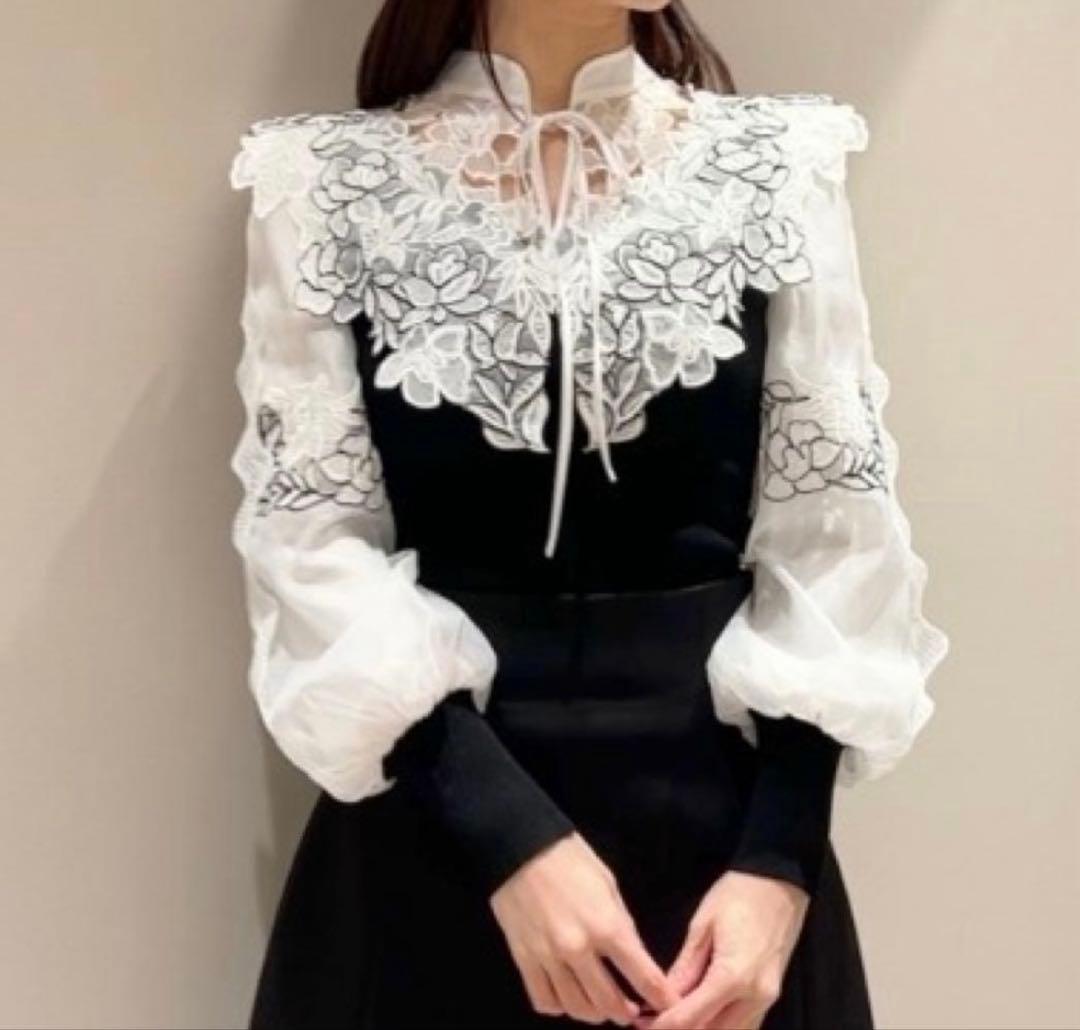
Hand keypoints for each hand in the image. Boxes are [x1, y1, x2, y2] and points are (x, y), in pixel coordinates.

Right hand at [490, 831, 681, 1025]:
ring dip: (595, 1014)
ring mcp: (549, 958)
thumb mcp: (608, 884)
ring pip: (577, 1009)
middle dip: (628, 1014)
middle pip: (611, 1004)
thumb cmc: (570, 858)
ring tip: (602, 1007)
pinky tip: (567, 996)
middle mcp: (579, 949)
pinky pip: (544, 1001)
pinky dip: (559, 1006)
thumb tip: (634, 956)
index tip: (671, 1007)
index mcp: (607, 926)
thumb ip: (623, 923)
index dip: (663, 999)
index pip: (644, 977)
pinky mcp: (524, 960)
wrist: (519, 846)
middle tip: (633, 1011)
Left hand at [633, 870, 808, 1029]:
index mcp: (734, 976)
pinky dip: (720, 1025)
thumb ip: (685, 967)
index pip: (693, 1017)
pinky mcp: (771, 995)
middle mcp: (755, 996)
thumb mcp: (702, 925)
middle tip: (650, 1023)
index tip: (641, 1025)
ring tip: (670, 1021)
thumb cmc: (738, 894)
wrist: (779, 882)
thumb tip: (662, 995)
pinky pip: (744, 1023)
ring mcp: (767, 999)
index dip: (664, 1026)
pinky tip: (699, 1016)